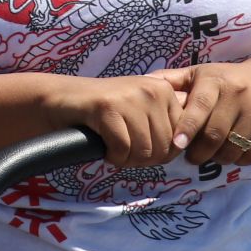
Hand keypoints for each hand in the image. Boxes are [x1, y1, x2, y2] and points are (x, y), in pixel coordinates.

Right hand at [51, 74, 187, 167]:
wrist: (63, 99)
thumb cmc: (104, 112)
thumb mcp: (141, 110)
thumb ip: (165, 122)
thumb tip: (187, 146)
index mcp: (165, 91)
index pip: (180, 140)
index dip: (160, 154)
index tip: (140, 149)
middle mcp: (152, 90)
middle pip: (163, 149)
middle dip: (142, 159)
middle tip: (124, 152)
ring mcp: (130, 97)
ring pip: (144, 151)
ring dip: (126, 159)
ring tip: (114, 149)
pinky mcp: (108, 107)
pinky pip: (122, 149)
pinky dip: (112, 156)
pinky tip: (104, 147)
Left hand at [156, 56, 250, 167]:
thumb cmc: (227, 79)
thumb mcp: (201, 73)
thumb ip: (172, 80)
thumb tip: (141, 82)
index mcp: (216, 81)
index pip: (200, 107)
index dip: (187, 128)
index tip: (176, 144)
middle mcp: (238, 94)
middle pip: (215, 134)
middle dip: (200, 152)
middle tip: (191, 157)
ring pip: (233, 147)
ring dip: (218, 158)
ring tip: (211, 154)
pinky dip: (239, 160)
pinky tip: (232, 152)